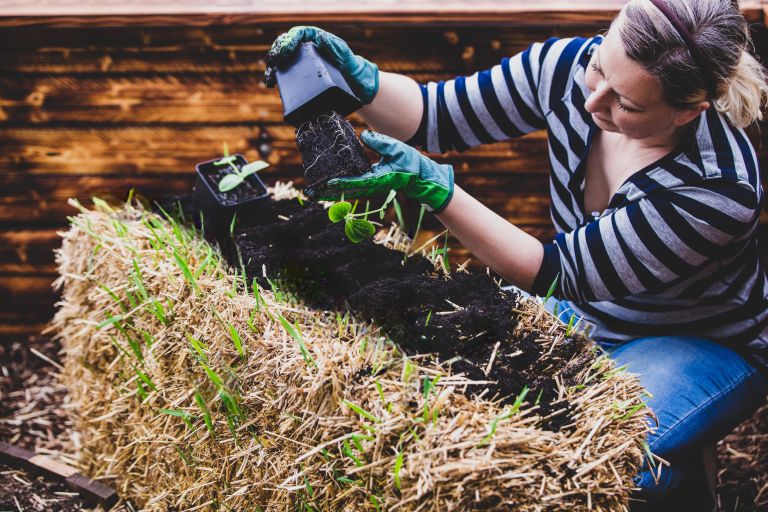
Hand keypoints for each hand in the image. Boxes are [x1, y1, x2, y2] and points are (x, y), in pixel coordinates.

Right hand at [264, 26, 378, 103]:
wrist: (357, 86)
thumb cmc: (354, 70)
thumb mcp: (348, 58)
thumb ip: (338, 48)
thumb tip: (322, 38)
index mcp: (318, 41)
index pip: (299, 34)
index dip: (289, 39)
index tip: (284, 51)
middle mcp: (309, 49)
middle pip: (287, 44)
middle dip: (276, 52)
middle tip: (272, 63)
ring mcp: (304, 62)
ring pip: (283, 58)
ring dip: (272, 66)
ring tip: (269, 77)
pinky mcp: (302, 75)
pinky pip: (285, 72)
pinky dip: (276, 76)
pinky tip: (271, 83)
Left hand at [315, 130, 453, 211]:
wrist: (421, 177)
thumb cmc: (411, 163)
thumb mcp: (396, 148)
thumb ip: (380, 142)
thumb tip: (363, 136)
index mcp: (377, 179)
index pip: (355, 181)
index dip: (339, 182)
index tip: (325, 182)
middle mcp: (371, 186)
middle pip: (344, 191)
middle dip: (327, 192)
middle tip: (309, 192)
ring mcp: (369, 187)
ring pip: (345, 192)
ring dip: (329, 192)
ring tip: (312, 192)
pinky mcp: (369, 185)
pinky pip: (350, 188)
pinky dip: (337, 188)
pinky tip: (326, 186)